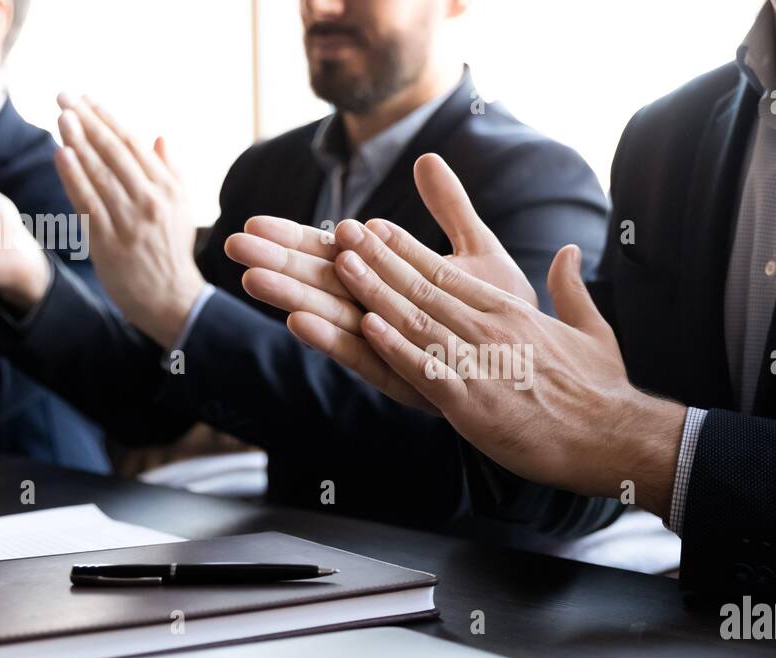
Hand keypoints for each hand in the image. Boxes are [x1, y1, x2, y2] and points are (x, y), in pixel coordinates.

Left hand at [54, 94, 202, 347]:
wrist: (171, 299)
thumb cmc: (172, 252)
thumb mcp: (181, 209)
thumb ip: (170, 171)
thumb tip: (159, 136)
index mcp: (168, 189)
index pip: (133, 143)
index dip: (106, 117)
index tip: (86, 98)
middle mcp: (150, 200)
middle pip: (113, 151)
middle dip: (86, 120)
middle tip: (63, 96)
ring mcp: (129, 221)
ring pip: (98, 173)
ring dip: (77, 141)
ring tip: (59, 117)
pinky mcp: (109, 241)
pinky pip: (87, 202)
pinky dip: (73, 177)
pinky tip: (61, 154)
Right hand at [223, 153, 538, 412]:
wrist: (544, 376)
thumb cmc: (509, 319)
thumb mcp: (479, 254)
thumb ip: (450, 209)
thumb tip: (426, 158)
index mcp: (393, 287)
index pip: (335, 255)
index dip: (295, 238)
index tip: (253, 220)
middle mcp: (384, 319)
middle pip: (322, 285)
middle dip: (278, 265)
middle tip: (231, 245)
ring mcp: (394, 351)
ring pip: (333, 319)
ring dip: (293, 298)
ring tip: (254, 280)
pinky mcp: (411, 381)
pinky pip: (367, 359)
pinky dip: (335, 340)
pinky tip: (303, 323)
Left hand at [328, 218, 685, 512]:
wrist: (613, 437)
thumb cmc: (602, 389)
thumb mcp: (591, 328)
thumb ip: (571, 288)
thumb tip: (568, 250)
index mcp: (511, 312)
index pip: (448, 273)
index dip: (406, 249)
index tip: (374, 228)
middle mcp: (491, 330)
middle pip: (423, 287)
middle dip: (378, 259)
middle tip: (340, 232)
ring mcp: (480, 365)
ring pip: (417, 321)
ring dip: (375, 292)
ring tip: (341, 265)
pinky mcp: (474, 404)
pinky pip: (426, 371)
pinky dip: (396, 348)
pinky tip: (367, 329)